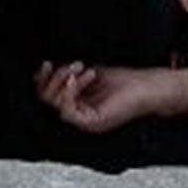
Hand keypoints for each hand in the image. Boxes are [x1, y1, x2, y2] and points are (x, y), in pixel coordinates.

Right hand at [33, 62, 170, 133]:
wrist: (146, 87)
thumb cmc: (123, 81)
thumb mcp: (87, 72)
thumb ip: (67, 74)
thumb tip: (43, 68)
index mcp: (74, 105)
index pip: (45, 98)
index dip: (41, 81)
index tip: (46, 64)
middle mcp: (76, 116)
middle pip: (46, 102)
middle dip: (54, 78)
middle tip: (74, 65)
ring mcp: (83, 122)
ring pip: (55, 105)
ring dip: (65, 81)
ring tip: (82, 68)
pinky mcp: (91, 124)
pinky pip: (68, 112)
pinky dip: (71, 91)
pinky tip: (81, 78)